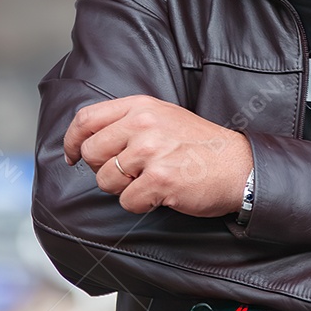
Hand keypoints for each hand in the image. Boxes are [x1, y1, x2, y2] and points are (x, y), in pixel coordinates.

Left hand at [63, 95, 252, 216]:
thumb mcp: (164, 117)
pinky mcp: (159, 178)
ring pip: (106, 181)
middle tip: (131, 173)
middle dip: (105, 169)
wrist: (238, 166)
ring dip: (125, 189)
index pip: (86, 119)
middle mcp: (143, 124)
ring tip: (153, 180)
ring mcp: (151, 151)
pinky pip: (127, 202)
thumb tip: (86, 143)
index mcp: (141, 106)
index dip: (72, 141)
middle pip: (91, 153)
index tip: (73, 156)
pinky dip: (142, 204)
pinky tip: (162, 194)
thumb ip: (129, 122)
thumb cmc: (199, 146)